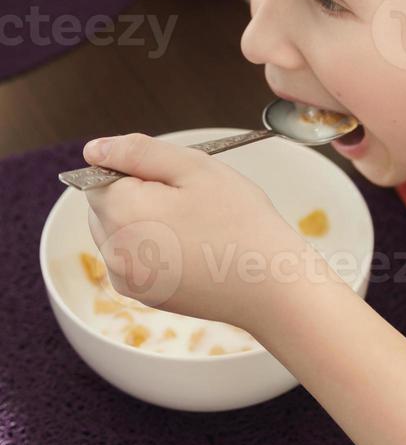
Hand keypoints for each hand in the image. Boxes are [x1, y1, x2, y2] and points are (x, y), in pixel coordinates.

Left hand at [82, 132, 305, 332]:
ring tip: (194, 224)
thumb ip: (139, 151)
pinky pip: (133, 257)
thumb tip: (94, 149)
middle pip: (104, 204)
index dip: (138, 168)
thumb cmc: (240, 221)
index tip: (177, 179)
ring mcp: (127, 279)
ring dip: (144, 218)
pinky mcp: (144, 295)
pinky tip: (192, 246)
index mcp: (122, 214)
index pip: (100, 174)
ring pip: (118, 230)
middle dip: (137, 193)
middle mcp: (114, 252)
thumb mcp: (194, 167)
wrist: (272, 286)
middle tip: (189, 200)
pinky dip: (153, 245)